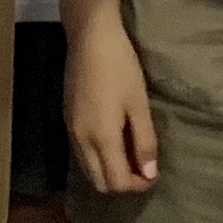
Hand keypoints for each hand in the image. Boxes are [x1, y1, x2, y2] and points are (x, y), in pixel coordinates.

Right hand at [63, 13, 158, 199]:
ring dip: (109, 171)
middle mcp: (81, 141)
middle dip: (122, 183)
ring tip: (131, 153)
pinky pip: (82, 154)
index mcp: (101, 138)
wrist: (89, 38)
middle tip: (144, 167)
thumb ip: (144, 142)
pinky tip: (114, 140)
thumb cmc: (120, 68)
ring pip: (88, 170)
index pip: (116, 182)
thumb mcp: (139, 104)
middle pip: (99, 182)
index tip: (154, 173)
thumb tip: (150, 173)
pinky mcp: (67, 120)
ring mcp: (71, 131)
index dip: (138, 185)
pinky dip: (98, 158)